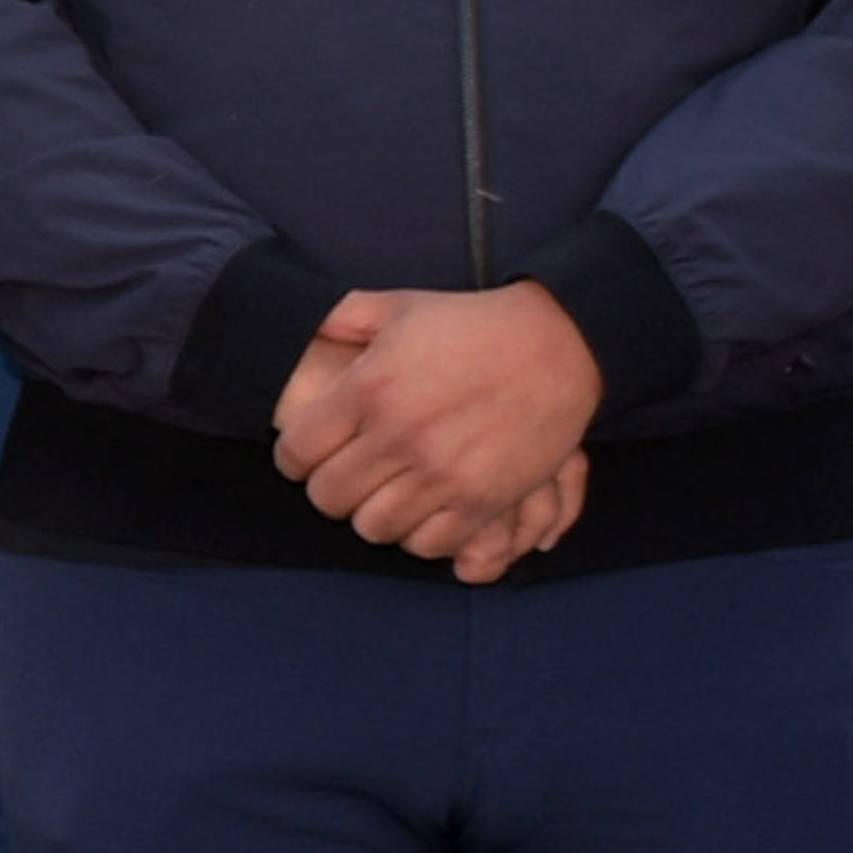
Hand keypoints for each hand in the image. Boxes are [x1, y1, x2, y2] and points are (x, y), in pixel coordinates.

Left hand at [270, 285, 600, 570]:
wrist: (558, 344)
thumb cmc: (471, 325)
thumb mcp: (397, 307)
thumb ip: (340, 317)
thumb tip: (299, 329)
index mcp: (369, 389)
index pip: (297, 452)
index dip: (293, 458)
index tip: (307, 455)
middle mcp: (400, 436)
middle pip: (329, 498)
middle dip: (328, 490)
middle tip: (344, 476)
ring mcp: (443, 473)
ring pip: (373, 528)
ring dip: (371, 515)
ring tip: (382, 495)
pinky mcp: (484, 499)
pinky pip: (429, 544)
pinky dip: (418, 535)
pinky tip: (421, 512)